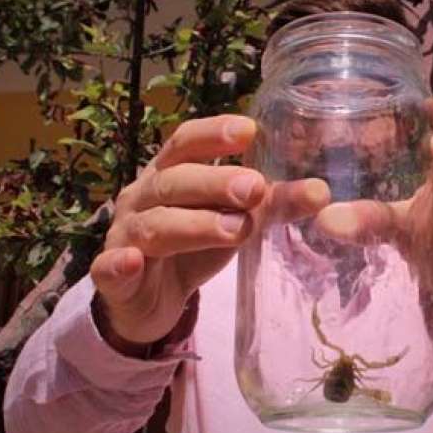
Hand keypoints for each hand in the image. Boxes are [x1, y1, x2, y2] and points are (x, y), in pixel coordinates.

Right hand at [90, 115, 328, 349]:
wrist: (149, 300)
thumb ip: (272, 205)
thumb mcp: (234, 220)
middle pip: (175, 181)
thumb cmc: (194, 245)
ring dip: (193, 225)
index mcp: (171, 174)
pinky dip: (119, 264)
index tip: (249, 131)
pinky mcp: (113, 278)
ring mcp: (124, 235)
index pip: (186, 143)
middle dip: (214, 182)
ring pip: (154, 225)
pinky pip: (110, 268)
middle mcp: (144, 197)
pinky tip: (131, 261)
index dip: (213, 133)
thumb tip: (322, 191)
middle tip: (255, 188)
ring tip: (235, 230)